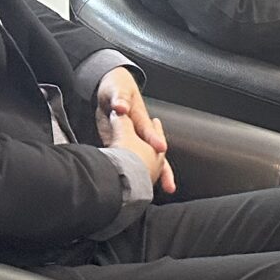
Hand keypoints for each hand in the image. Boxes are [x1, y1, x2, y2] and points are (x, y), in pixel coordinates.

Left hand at [97, 70, 174, 193]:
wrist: (109, 90)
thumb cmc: (116, 88)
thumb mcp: (116, 89)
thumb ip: (119, 98)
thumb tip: (121, 107)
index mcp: (140, 117)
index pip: (147, 129)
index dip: (153, 139)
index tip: (161, 148)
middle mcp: (139, 131)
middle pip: (154, 151)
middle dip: (164, 169)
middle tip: (170, 185)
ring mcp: (131, 139)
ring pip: (145, 160)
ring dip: (154, 176)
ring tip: (161, 191)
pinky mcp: (120, 145)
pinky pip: (129, 161)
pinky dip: (134, 175)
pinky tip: (133, 189)